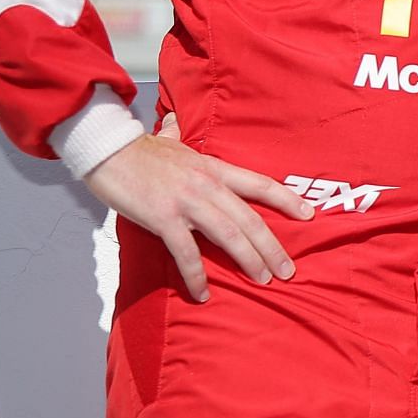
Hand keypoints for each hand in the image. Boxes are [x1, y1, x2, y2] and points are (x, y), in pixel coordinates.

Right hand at [84, 124, 313, 301]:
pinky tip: (203, 293)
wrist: (107, 150)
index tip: (309, 214)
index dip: (286, 199)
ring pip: (229, 235)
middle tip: (288, 270)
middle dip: (272, 246)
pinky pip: (186, 253)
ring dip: (248, 260)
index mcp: (214, 168)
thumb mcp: (170, 140)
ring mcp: (187, 202)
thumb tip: (174, 124)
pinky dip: (196, 275)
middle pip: (250, 218)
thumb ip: (178, 137)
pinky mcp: (163, 218)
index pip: (260, 184)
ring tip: (262, 281)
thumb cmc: (138, 150)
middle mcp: (208, 185)